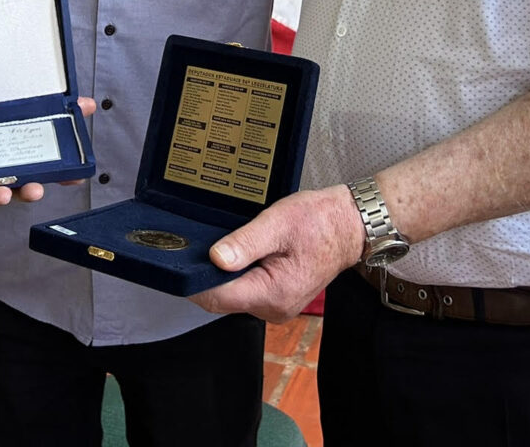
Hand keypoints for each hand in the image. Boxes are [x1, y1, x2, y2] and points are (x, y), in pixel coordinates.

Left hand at [0, 96, 94, 204]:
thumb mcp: (25, 109)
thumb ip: (56, 107)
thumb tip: (86, 103)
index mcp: (22, 158)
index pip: (47, 171)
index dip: (62, 176)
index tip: (75, 179)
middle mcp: (3, 170)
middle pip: (20, 187)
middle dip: (29, 192)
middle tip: (35, 190)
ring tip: (0, 193)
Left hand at [191, 184, 364, 322]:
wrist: (348, 226)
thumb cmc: (319, 222)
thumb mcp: (278, 222)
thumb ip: (245, 243)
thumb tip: (216, 258)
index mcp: (273, 293)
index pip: (218, 298)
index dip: (194, 280)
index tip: (181, 261)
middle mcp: (274, 308)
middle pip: (222, 299)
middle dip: (208, 274)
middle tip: (203, 244)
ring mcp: (276, 307)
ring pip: (233, 296)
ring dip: (224, 274)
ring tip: (229, 245)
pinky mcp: (277, 299)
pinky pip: (246, 292)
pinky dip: (238, 275)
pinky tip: (242, 255)